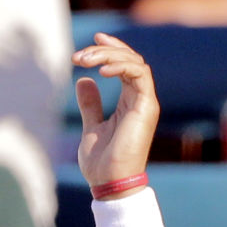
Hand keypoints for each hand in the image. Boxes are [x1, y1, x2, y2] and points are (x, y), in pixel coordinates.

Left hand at [72, 33, 159, 188]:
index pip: (124, 65)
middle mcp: (140, 98)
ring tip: (86, 60)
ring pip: (134, 62)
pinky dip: (121, 66)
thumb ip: (90, 104)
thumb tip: (84, 80)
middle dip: (103, 50)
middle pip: (128, 59)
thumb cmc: (101, 163)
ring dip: (109, 55)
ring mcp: (145, 101)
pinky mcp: (147, 106)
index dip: (110, 48)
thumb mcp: (91, 127)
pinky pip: (139, 74)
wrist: (109, 184)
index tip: (92, 42)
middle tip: (79, 56)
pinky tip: (101, 70)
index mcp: (129, 101)